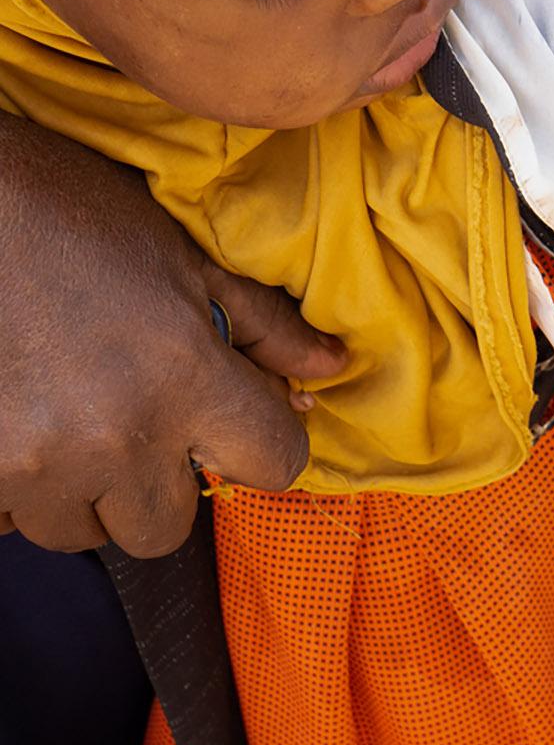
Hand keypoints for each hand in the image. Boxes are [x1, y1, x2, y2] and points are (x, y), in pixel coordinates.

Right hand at [0, 115, 344, 557]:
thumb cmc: (71, 213)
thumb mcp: (184, 257)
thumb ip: (264, 325)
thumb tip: (329, 368)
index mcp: (185, 378)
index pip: (275, 465)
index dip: (263, 442)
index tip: (234, 420)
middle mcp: (114, 436)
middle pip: (167, 528)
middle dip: (161, 483)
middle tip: (136, 417)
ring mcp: (32, 464)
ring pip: (82, 531)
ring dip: (86, 490)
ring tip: (69, 413)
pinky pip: (10, 523)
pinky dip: (19, 490)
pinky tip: (21, 422)